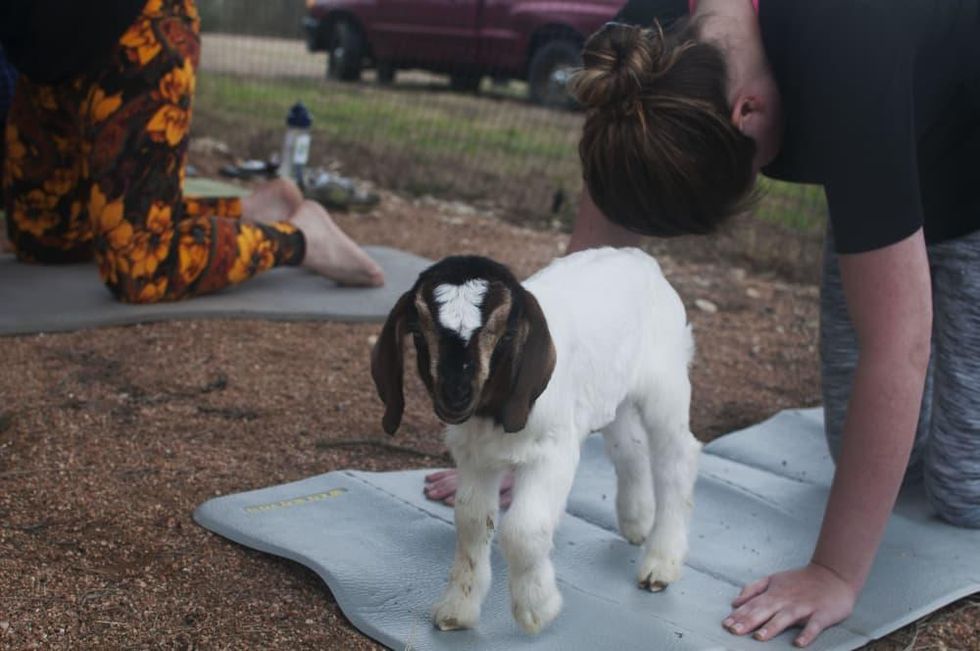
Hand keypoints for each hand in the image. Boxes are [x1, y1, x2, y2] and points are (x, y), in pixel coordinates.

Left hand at [723, 562, 855, 646]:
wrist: (832, 575)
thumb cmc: (800, 581)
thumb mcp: (773, 580)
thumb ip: (753, 589)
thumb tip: (735, 602)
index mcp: (774, 593)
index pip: (753, 605)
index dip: (739, 615)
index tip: (725, 624)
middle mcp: (786, 600)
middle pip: (765, 611)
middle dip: (749, 621)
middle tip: (734, 631)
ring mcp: (804, 607)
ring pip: (786, 618)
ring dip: (772, 627)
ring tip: (759, 637)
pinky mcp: (822, 614)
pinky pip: (814, 626)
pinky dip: (807, 634)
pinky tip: (798, 643)